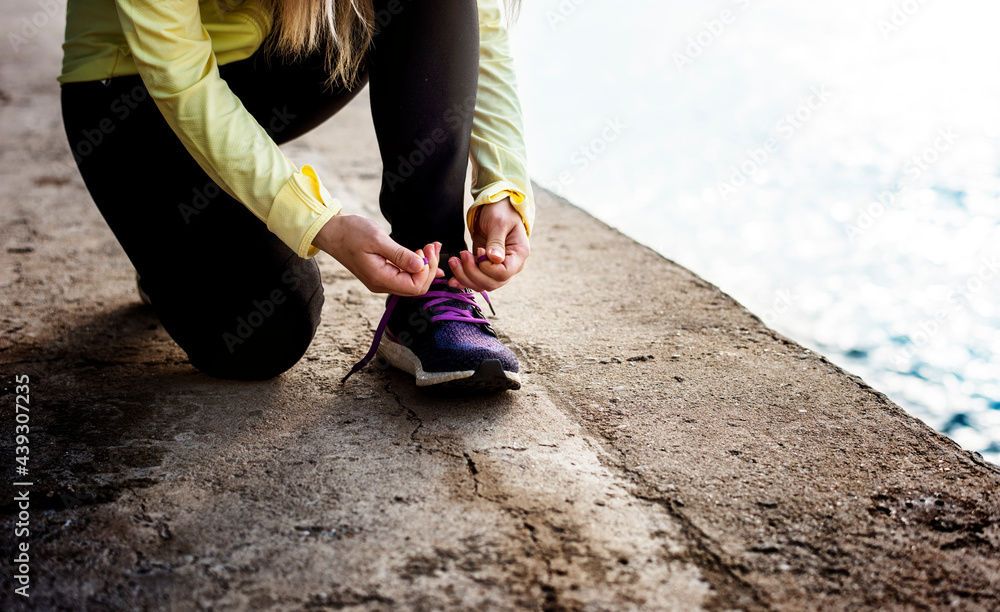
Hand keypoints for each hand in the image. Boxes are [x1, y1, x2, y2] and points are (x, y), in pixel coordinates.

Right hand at [313, 214, 442, 294]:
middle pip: (416, 287)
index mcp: (380, 278)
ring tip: (430, 247)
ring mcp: (381, 281)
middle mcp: (381, 284)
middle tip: (431, 246)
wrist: (331, 232)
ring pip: (412, 282)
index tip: (426, 249)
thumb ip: (399, 255)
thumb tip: (421, 266)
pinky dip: (417, 267)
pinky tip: (426, 258)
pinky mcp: (382, 274)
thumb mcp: (377, 239)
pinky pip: (405, 276)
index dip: (427, 271)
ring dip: (425, 266)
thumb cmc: (350, 232)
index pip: (415, 287)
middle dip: (429, 268)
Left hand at [448, 198, 529, 291]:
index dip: (487, 267)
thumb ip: (496, 242)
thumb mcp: (499, 222)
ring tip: (454, 261)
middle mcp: (511, 265)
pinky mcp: (485, 266)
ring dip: (465, 277)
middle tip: (461, 255)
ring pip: (482, 284)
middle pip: (492, 282)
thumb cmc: (501, 211)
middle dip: (472, 273)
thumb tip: (494, 259)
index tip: (479, 250)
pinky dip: (464, 280)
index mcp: (518, 254)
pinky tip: (453, 278)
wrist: (496, 206)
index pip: (504, 273)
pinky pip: (476, 279)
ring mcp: (498, 267)